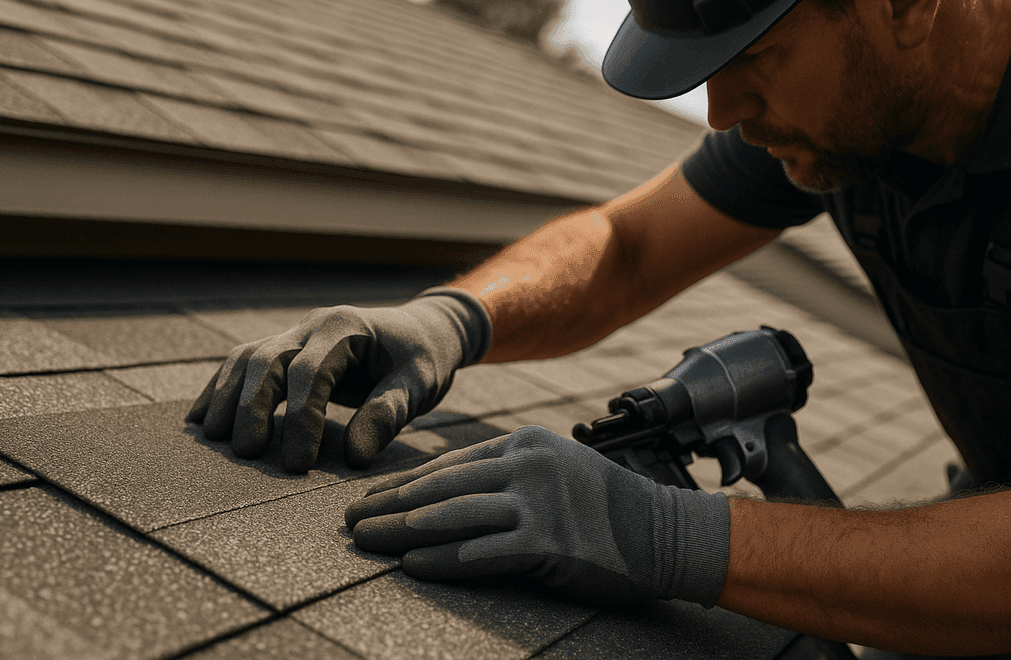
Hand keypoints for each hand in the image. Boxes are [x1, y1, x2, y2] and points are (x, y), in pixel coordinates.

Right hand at [187, 288, 490, 472]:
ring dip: (227, 396)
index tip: (298, 464)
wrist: (423, 331)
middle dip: (252, 406)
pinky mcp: (286, 348)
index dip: (300, 418)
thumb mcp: (420, 384)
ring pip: (248, 358)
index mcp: (347, 327)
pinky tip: (202, 419)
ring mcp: (296, 332)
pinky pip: (245, 362)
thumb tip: (355, 457)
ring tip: (213, 439)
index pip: (310, 371)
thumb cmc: (423, 358)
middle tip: (246, 454)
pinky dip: (222, 388)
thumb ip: (389, 414)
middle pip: (267, 359)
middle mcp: (313, 324)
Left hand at [345, 425, 729, 606]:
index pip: (448, 465)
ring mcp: (536, 503)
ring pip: (451, 516)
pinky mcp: (546, 543)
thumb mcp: (555, 469)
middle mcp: (526, 465)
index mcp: (524, 443)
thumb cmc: (605, 506)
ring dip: (399, 531)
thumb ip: (508, 475)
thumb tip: (445, 496)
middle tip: (348, 520)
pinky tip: (410, 565)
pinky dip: (440, 559)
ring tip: (364, 541)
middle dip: (387, 505)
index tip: (368, 496)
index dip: (402, 483)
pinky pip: (479, 552)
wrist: (662, 532)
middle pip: (440, 487)